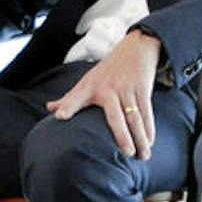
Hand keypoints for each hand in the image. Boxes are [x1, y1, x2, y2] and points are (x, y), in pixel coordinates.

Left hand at [46, 29, 161, 159]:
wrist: (136, 46)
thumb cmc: (109, 67)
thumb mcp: (88, 79)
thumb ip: (71, 97)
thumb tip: (51, 109)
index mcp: (91, 87)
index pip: (76, 97)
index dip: (68, 106)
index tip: (60, 116)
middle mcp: (109, 88)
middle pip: (116, 117)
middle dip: (123, 136)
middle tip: (127, 153)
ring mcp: (127, 88)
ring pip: (135, 117)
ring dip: (140, 137)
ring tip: (143, 155)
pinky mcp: (143, 87)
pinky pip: (147, 110)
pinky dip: (149, 127)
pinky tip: (150, 141)